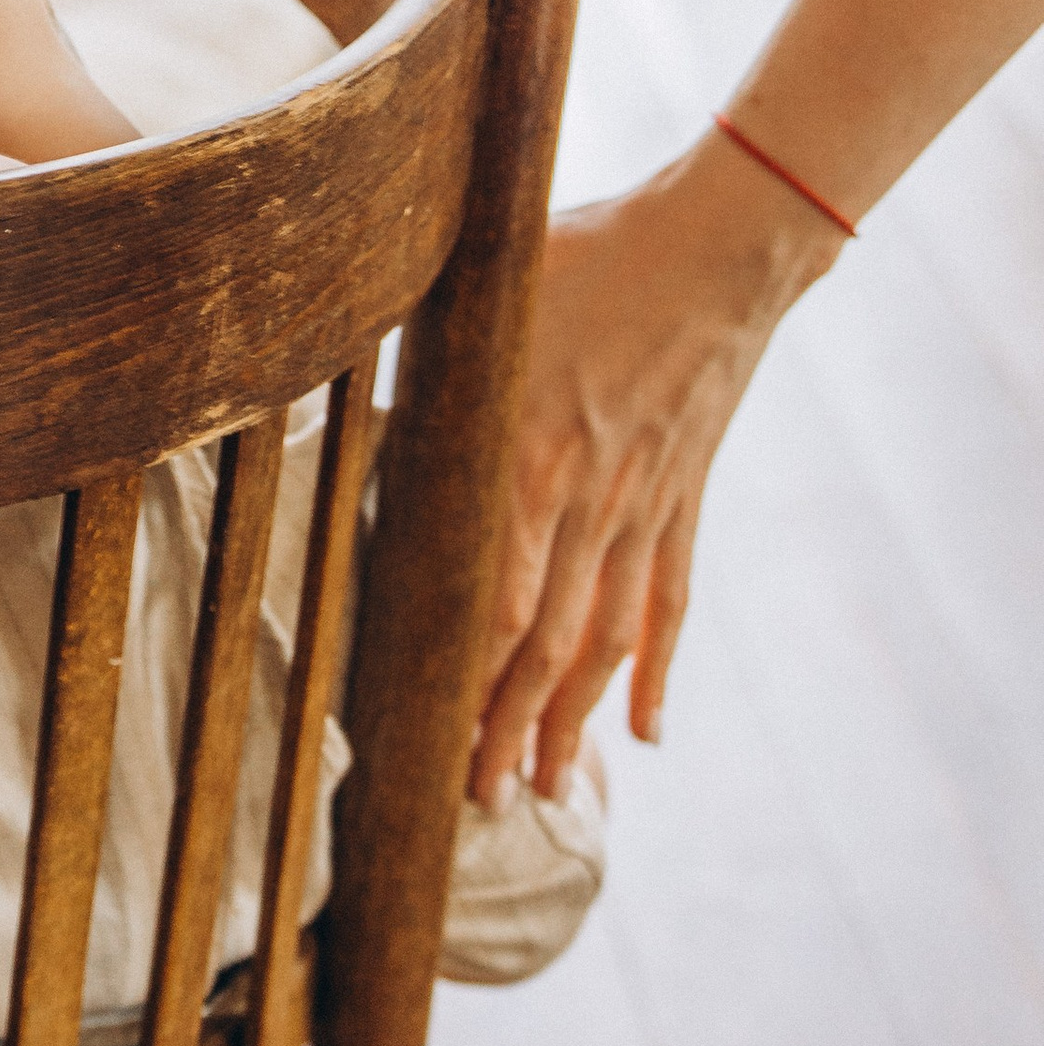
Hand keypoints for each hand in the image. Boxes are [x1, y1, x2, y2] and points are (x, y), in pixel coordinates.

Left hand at [477, 134, 840, 801]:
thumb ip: (411, 362)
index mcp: (525, 456)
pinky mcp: (683, 499)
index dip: (460, 678)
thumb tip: (327, 395)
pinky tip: (650, 729)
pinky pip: (671, 601)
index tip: (425, 734)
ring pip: (604, 640)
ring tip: (546, 789)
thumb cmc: (585, 253)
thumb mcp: (481, 298)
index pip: (486, 598)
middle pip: (541, 644)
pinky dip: (659, 670)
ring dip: (573, 722)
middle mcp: (586, 501)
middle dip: (504, 729)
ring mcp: (643, 507)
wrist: (719, 241)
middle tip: (474, 804)